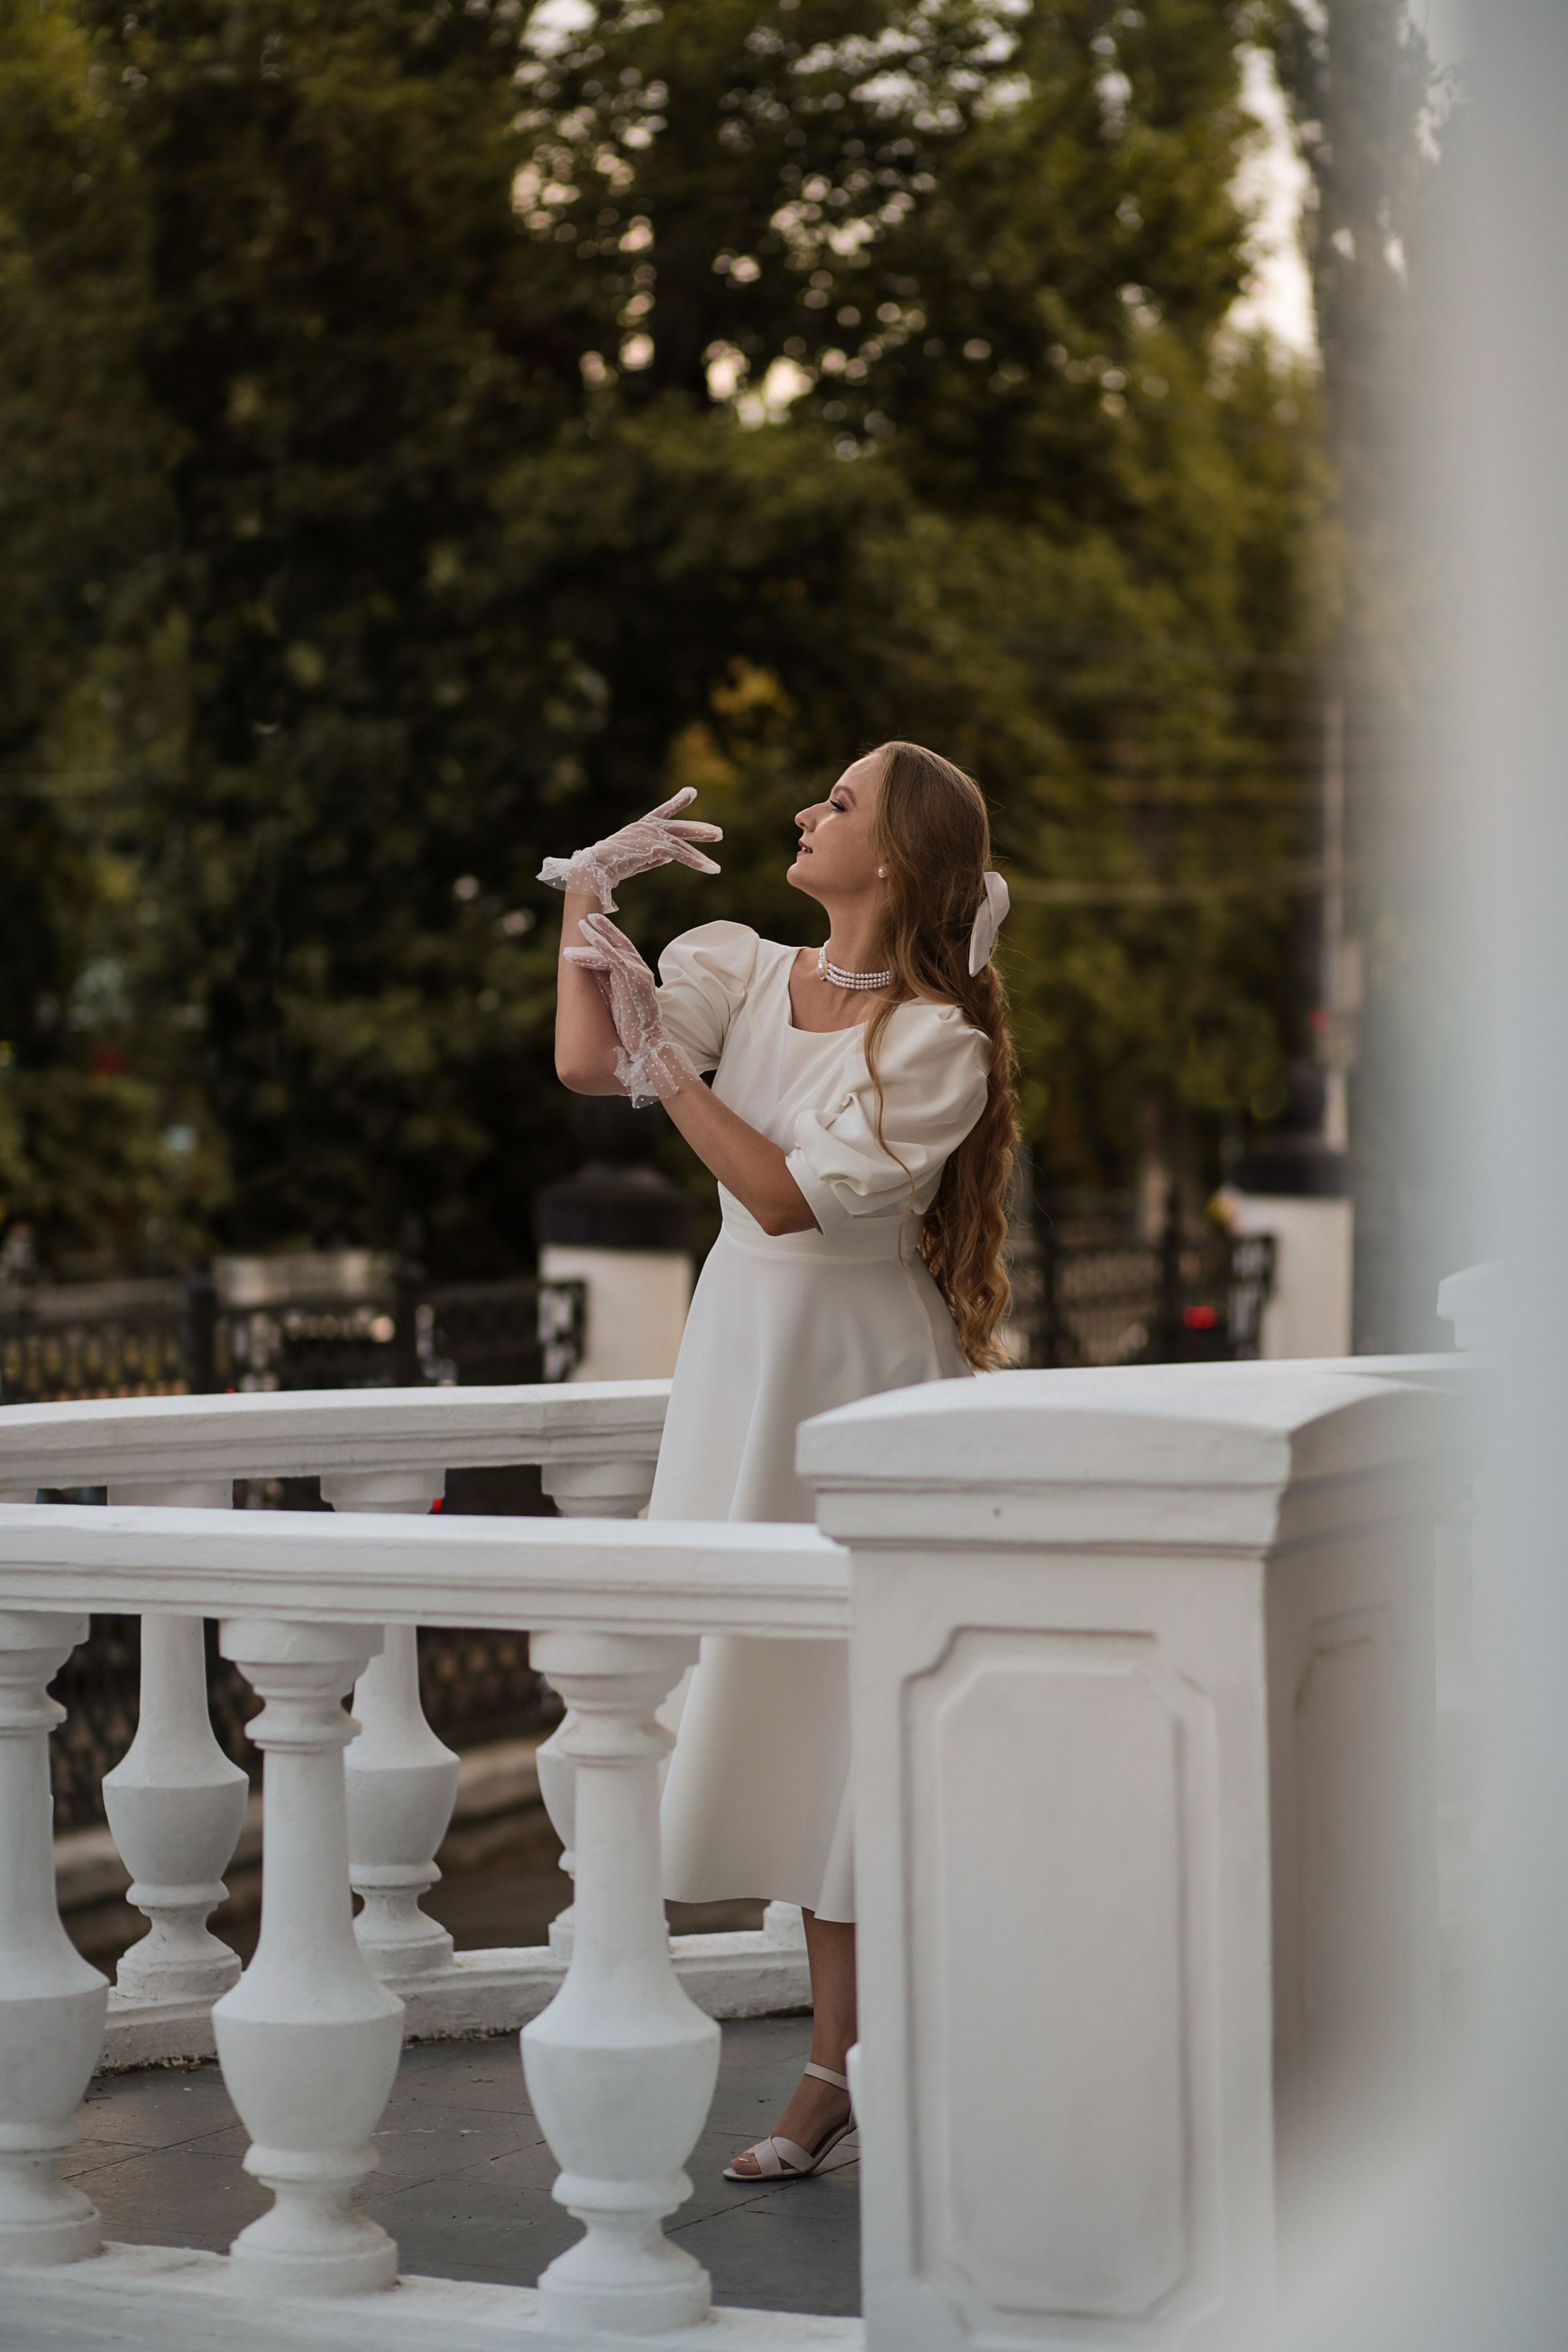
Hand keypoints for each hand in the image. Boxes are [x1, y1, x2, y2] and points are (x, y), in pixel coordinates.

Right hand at [538, 787, 721, 912]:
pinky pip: (681, 854)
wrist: (596, 867)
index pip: (662, 812)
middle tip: (718, 834)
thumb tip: (671, 858)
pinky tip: (711, 869)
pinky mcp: (655, 845)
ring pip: (682, 842)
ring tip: (716, 867)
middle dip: (699, 830)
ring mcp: (651, 834)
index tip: (691, 792)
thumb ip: (654, 856)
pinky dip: (696, 862)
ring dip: (700, 855)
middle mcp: (647, 827)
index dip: (677, 802)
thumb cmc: (608, 866)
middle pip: (678, 827)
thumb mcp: (635, 860)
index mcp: (641, 828)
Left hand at [563, 912, 699, 1105]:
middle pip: (619, 944)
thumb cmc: (634, 1030)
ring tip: (579, 928)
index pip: (622, 950)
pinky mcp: (632, 981)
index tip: (593, 925)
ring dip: (594, 939)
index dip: (609, 936)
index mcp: (638, 976)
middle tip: (583, 920)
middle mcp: (640, 971)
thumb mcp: (619, 1001)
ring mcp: (638, 974)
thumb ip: (610, 985)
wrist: (648, 1046)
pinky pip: (614, 960)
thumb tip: (593, 974)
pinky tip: (590, 942)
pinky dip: (601, 950)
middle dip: (601, 930)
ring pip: (613, 950)